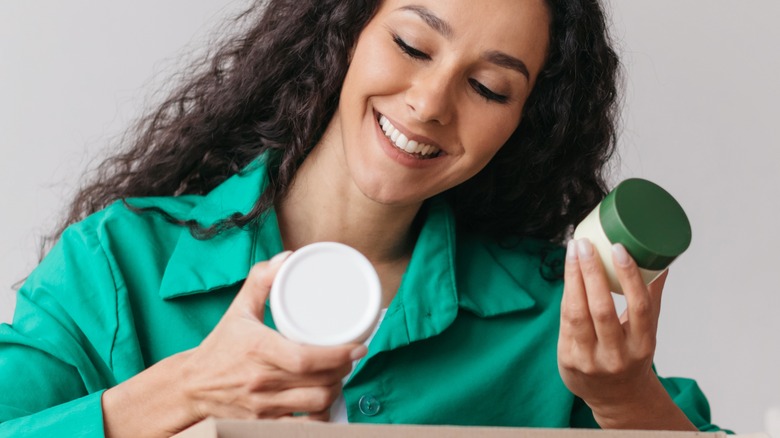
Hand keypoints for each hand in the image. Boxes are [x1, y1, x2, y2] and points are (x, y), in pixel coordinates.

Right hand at [103, 251, 366, 436]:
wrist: (192, 386)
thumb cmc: (221, 346)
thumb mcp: (238, 310)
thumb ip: (260, 281)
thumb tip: (286, 258)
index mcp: (259, 350)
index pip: (306, 359)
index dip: (338, 355)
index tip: (357, 347)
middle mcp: (262, 381)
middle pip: (319, 383)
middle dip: (343, 371)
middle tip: (350, 358)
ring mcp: (263, 407)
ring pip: (315, 405)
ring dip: (335, 392)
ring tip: (339, 377)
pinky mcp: (263, 424)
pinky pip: (303, 427)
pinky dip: (320, 416)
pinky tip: (324, 403)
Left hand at [557, 239, 694, 429]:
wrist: (616, 398)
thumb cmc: (632, 354)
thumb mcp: (646, 331)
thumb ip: (650, 298)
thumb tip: (661, 261)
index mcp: (643, 345)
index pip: (639, 307)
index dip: (629, 276)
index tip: (619, 248)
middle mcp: (617, 355)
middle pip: (602, 309)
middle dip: (591, 272)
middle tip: (585, 243)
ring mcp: (590, 360)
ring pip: (578, 313)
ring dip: (573, 278)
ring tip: (573, 251)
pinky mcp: (569, 360)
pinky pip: (565, 321)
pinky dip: (567, 294)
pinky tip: (568, 274)